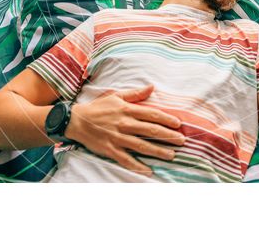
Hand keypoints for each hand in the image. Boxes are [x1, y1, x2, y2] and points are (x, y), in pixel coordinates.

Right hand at [65, 84, 184, 175]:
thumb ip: (135, 94)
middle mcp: (125, 124)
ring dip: (158, 151)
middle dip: (168, 136)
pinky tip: (149, 170)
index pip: (152, 114)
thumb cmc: (98, 107)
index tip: (178, 124)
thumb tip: (152, 87)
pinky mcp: (110, 149)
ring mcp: (118, 138)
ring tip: (171, 155)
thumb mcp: (116, 96)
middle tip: (182, 141)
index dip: (166, 119)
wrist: (76, 120)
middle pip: (150, 130)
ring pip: (142, 146)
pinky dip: (137, 165)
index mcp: (127, 110)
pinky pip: (126, 159)